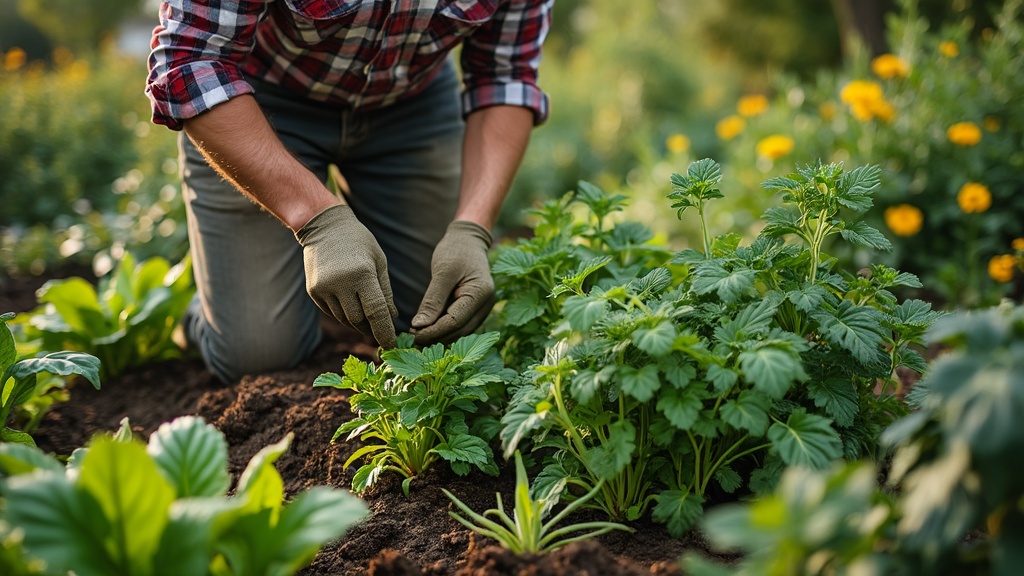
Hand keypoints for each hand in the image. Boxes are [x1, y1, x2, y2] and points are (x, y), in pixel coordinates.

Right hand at [294, 204, 397, 347]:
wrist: (324, 226)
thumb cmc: (359, 242)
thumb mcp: (379, 262)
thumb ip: (386, 292)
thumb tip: (392, 319)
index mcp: (362, 274)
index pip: (376, 312)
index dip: (385, 332)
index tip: (392, 346)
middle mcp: (340, 283)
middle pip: (359, 320)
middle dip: (372, 327)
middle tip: (381, 329)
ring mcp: (323, 288)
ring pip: (345, 319)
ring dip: (358, 322)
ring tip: (366, 316)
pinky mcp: (313, 291)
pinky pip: (332, 312)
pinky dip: (344, 314)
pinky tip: (350, 304)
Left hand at [411, 220, 494, 344]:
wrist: (468, 240)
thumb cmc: (455, 251)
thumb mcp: (442, 273)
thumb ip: (432, 300)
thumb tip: (419, 326)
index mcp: (480, 293)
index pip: (455, 321)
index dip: (434, 331)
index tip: (413, 334)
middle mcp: (486, 304)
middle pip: (460, 330)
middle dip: (436, 337)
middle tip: (412, 338)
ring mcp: (483, 308)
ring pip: (461, 331)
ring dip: (440, 336)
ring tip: (418, 336)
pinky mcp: (475, 309)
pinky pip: (461, 324)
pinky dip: (445, 329)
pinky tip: (428, 329)